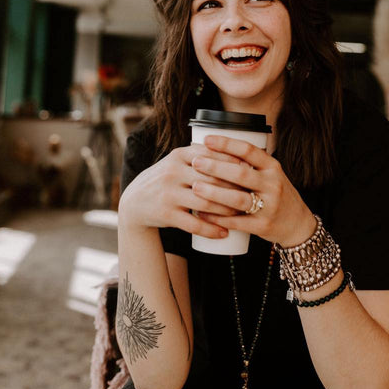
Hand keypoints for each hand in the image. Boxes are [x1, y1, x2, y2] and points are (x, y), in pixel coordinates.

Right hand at [119, 143, 244, 238]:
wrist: (135, 202)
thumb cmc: (167, 180)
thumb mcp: (178, 162)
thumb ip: (202, 155)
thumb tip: (242, 156)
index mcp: (179, 155)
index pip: (212, 156)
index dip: (234, 163)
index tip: (251, 171)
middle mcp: (172, 172)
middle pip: (212, 180)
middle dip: (235, 189)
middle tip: (252, 196)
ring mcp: (168, 194)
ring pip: (206, 203)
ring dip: (227, 211)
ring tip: (241, 215)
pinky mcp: (165, 214)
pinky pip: (194, 224)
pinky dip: (211, 230)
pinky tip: (224, 233)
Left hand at [191, 135, 315, 246]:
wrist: (298, 224)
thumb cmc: (275, 195)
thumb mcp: (270, 175)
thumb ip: (249, 164)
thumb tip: (213, 149)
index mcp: (272, 167)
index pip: (248, 150)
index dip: (226, 144)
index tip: (207, 140)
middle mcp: (273, 184)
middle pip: (241, 173)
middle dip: (215, 167)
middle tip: (196, 162)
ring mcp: (269, 206)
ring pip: (238, 199)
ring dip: (214, 193)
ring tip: (195, 187)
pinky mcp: (263, 226)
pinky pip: (237, 222)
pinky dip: (217, 218)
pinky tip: (201, 214)